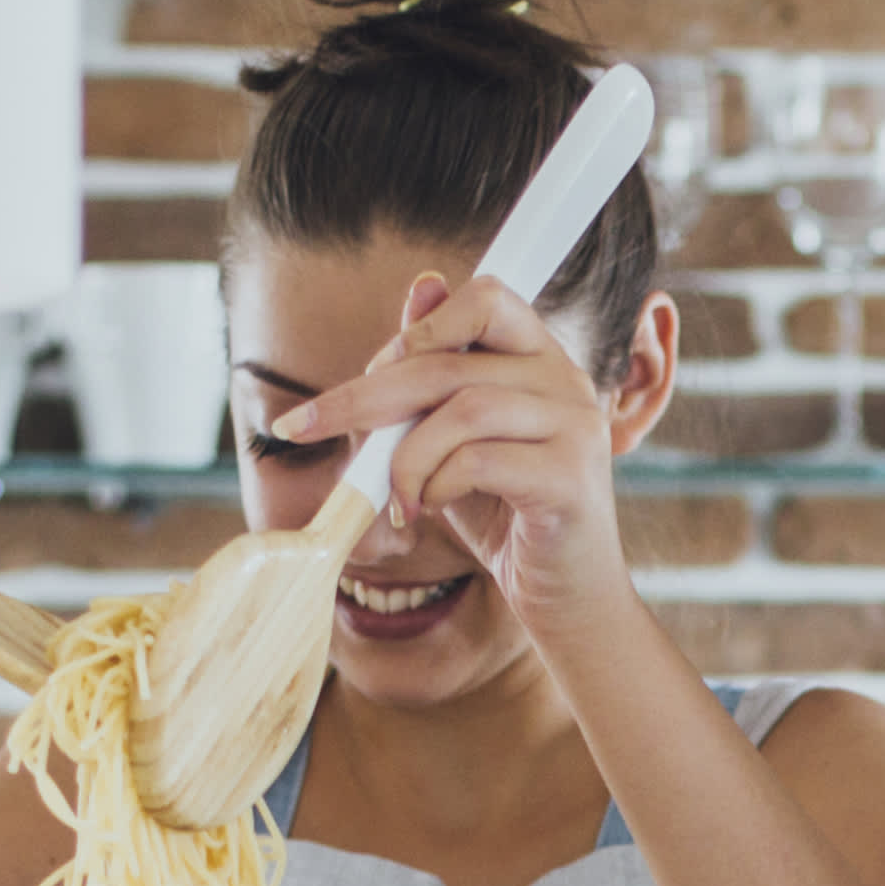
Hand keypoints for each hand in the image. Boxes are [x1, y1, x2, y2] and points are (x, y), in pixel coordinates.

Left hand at [299, 272, 637, 651]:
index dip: (416, 330)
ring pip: (462, 409)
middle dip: (365, 397)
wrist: (566, 600)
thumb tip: (422, 284)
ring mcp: (577, 425)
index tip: (364, 376)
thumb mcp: (457, 440)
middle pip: (449, 360)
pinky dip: (433, 485)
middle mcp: (568, 380)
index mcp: (543, 359)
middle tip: (307, 428)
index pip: (486, 298)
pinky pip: (477, 459)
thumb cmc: (508, 518)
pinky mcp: (571, 477)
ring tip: (397, 499)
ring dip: (404, 457)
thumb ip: (438, 376)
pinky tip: (427, 510)